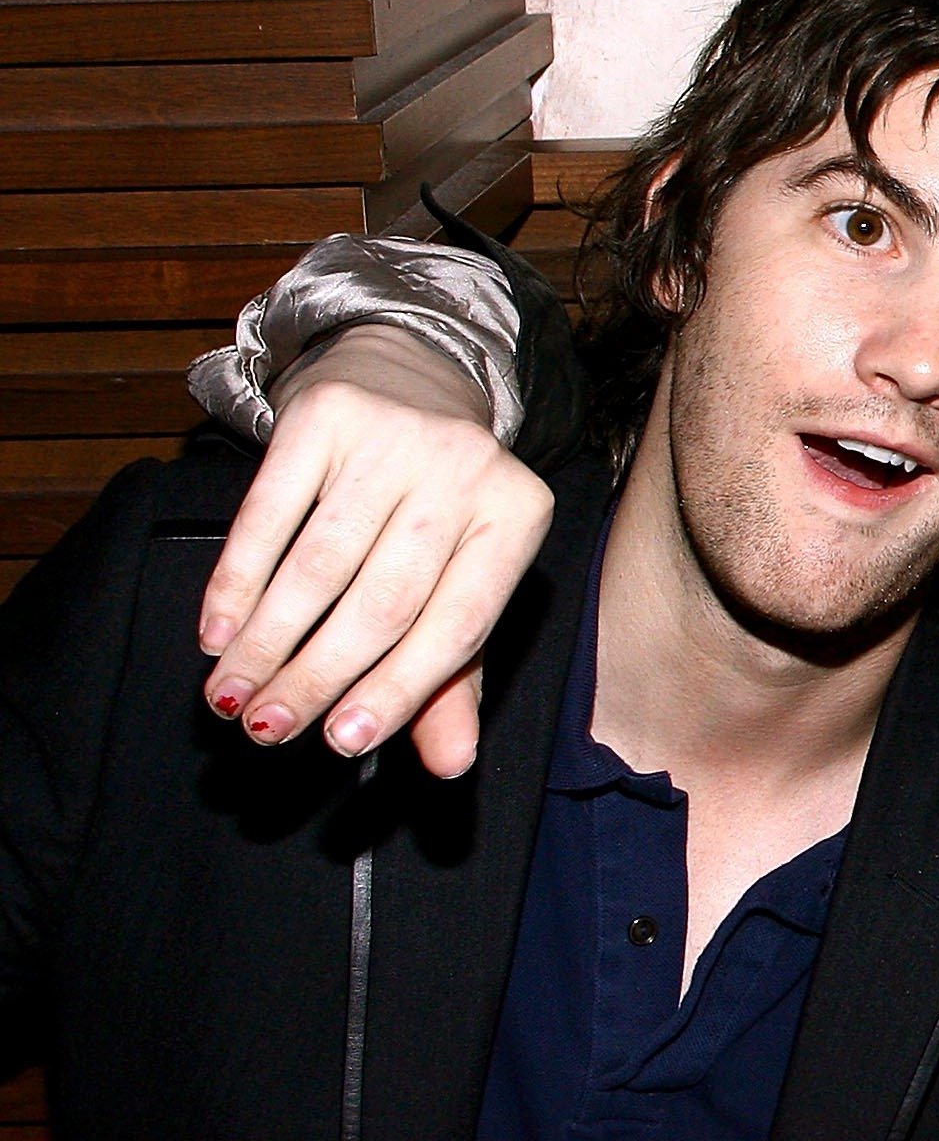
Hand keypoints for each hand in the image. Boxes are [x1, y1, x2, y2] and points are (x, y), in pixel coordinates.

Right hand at [198, 323, 551, 777]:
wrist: (408, 375)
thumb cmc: (439, 503)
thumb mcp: (464, 577)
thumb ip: (456, 674)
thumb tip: (451, 765)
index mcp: (518, 517)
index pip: (455, 626)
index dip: (397, 691)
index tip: (340, 743)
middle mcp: (466, 471)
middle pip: (383, 601)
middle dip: (318, 677)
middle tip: (267, 730)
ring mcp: (397, 438)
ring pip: (321, 564)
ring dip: (268, 643)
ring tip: (233, 696)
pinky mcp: (328, 415)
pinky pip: (270, 513)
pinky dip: (238, 581)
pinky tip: (218, 633)